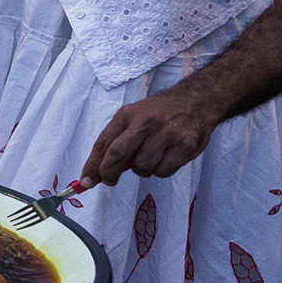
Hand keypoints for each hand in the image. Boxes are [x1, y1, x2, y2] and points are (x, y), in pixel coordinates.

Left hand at [80, 90, 219, 186]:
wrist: (195, 101)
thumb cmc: (158, 113)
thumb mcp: (134, 117)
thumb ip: (118, 140)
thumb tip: (99, 172)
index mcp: (128, 114)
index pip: (104, 143)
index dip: (92, 165)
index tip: (85, 181)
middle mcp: (146, 122)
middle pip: (118, 155)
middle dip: (108, 173)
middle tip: (109, 181)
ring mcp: (166, 134)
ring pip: (142, 168)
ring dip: (141, 170)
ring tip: (150, 157)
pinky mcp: (184, 146)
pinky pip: (163, 172)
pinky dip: (160, 170)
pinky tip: (166, 157)